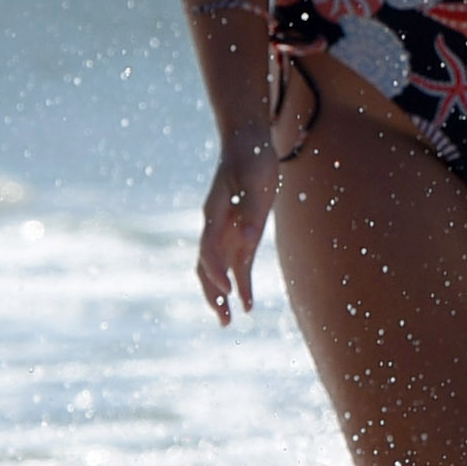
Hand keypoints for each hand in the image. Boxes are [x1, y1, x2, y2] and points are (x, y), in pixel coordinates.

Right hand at [197, 136, 275, 321]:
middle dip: (213, 294)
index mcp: (215, 214)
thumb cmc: (253, 160)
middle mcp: (214, 226)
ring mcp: (224, 230)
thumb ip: (254, 212)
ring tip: (228, 321)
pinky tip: (248, 301)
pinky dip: (240, 282)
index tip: (228, 291)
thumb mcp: (259, 183)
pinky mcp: (238, 231)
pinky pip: (236, 263)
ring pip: (217, 270)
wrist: (246, 143)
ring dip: (221, 295)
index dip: (217, 271)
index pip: (210, 249)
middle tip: (224, 321)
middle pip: (207, 267)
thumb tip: (250, 240)